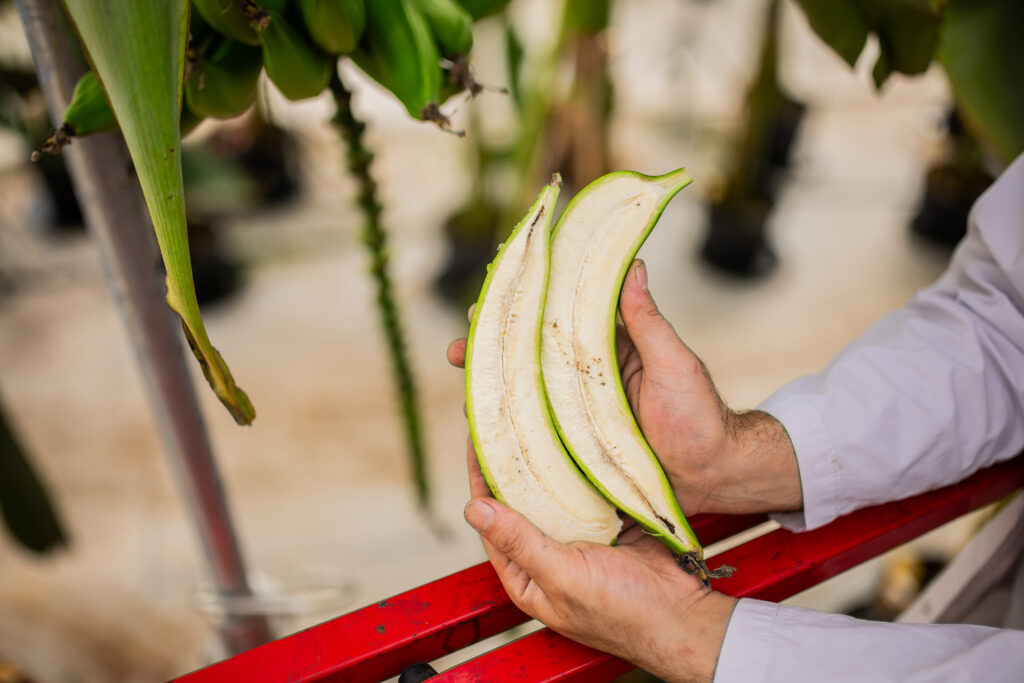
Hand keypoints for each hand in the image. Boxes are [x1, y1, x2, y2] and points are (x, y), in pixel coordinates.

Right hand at [446, 259, 801, 515]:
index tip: (491, 293)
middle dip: (494, 348)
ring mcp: (581, 413)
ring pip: (529, 393)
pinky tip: (485, 431)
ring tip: (465, 390)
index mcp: (610, 346)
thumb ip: (649, 321)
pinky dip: (511, 428)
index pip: (559, 315)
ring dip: (495, 388)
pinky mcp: (580, 448)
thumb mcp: (675, 364)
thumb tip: (634, 262)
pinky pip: (540, 433)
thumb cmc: (702, 417)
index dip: (525, 303)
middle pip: (532, 354)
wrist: (716, 476)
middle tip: (461, 347)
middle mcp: (588, 376)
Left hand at [463, 440, 735, 682]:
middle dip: (515, 467)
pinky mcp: (611, 523)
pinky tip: (579, 441)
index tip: (476, 444)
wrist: (683, 616)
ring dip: (550, 464)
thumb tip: (475, 509)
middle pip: (523, 504)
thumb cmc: (620, 610)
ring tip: (540, 424)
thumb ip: (518, 542)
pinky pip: (591, 490)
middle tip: (508, 424)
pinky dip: (585, 468)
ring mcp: (581, 538)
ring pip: (556, 493)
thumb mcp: (562, 576)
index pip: (493, 522)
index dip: (483, 483)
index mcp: (527, 575)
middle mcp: (549, 555)